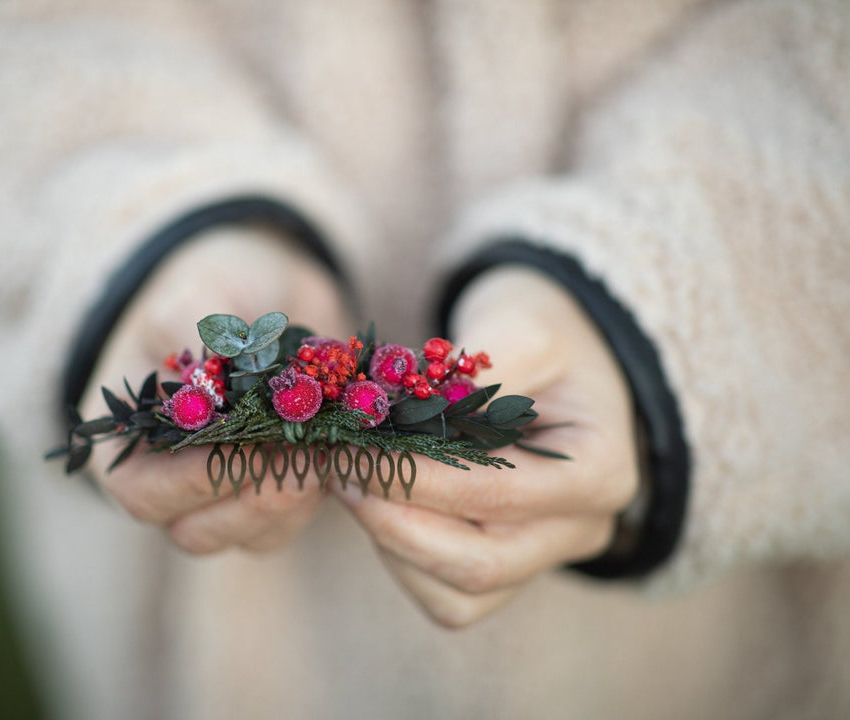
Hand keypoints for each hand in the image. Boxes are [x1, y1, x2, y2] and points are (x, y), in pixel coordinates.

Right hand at [81, 227, 350, 553]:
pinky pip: (298, 516)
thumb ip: (194, 334)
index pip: (143, 493)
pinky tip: (345, 448)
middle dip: (254, 498)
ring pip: (255, 532)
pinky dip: (323, 489)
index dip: (190, 482)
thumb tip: (216, 371)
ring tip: (329, 449)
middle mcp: (174, 482)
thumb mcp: (195, 296)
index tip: (243, 450)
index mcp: (130, 443)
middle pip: (199, 529)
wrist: (268, 285)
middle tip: (302, 455)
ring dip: (294, 498)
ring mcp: (230, 490)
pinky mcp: (282, 484)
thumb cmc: (210, 289)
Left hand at [333, 267, 638, 626]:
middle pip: (479, 564)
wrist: (563, 358)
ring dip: (390, 543)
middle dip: (393, 521)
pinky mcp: (507, 568)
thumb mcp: (524, 326)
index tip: (355, 446)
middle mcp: (580, 529)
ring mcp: (544, 556)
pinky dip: (400, 557)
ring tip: (349, 479)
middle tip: (338, 469)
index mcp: (599, 472)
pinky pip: (446, 595)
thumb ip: (475, 366)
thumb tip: (403, 407)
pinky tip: (375, 501)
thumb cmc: (547, 334)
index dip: (416, 477)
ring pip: (457, 594)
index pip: (496, 494)